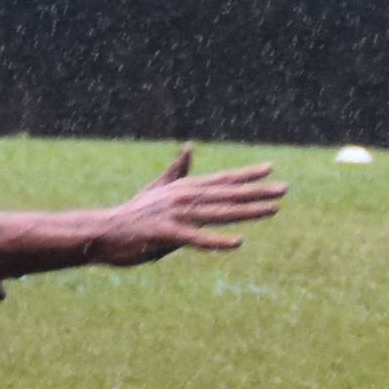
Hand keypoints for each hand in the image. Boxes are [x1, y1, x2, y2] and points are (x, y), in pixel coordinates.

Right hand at [85, 141, 288, 265]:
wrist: (105, 232)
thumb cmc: (133, 214)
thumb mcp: (158, 189)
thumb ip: (177, 171)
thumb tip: (190, 145)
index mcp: (183, 188)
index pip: (221, 179)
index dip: (246, 174)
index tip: (271, 168)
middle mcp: (183, 198)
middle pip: (227, 194)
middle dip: (257, 192)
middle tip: (284, 189)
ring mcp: (176, 215)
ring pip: (219, 213)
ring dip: (247, 211)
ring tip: (272, 210)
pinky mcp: (167, 235)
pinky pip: (197, 239)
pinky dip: (217, 240)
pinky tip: (237, 242)